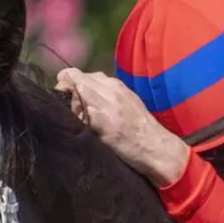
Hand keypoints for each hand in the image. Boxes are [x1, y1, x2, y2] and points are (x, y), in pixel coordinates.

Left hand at [55, 68, 190, 185]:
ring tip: (85, 124)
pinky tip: (91, 133)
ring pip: (77, 93)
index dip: (67, 84)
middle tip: (74, 113)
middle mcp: (110, 89)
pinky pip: (82, 115)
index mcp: (115, 84)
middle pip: (74, 79)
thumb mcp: (127, 103)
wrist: (158, 148)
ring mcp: (107, 104)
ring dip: (74, 108)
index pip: (78, 74)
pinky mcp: (104, 121)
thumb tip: (81, 90)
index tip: (66, 97)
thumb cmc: (141, 130)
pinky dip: (81, 123)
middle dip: (66, 94)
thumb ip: (106, 94)